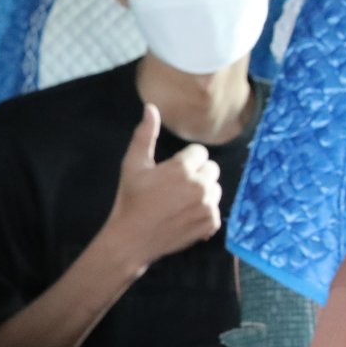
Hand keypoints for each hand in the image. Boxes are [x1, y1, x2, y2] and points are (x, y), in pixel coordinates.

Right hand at [101, 104, 221, 272]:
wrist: (132, 239)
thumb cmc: (130, 200)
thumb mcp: (133, 165)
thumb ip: (145, 135)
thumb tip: (151, 107)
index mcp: (182, 168)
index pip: (199, 153)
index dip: (183, 161)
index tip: (169, 174)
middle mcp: (200, 185)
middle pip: (211, 169)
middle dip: (196, 175)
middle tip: (174, 189)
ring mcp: (207, 206)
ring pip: (215, 189)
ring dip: (202, 193)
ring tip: (180, 203)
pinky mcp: (211, 224)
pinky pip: (216, 209)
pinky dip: (204, 213)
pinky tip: (185, 217)